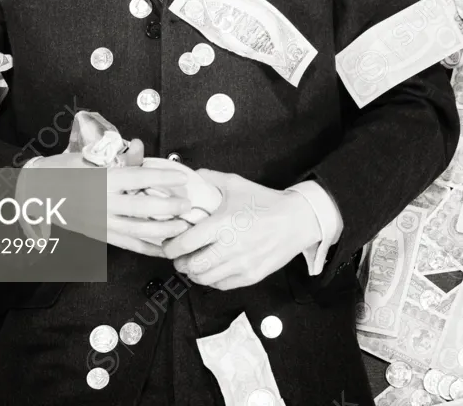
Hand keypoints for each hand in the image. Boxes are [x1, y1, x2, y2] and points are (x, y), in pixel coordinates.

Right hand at [24, 139, 191, 257]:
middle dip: (168, 207)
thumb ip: (117, 156)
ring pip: (138, 230)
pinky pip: (127, 244)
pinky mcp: (99, 235)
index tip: (181, 177)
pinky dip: (147, 248)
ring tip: (181, 226)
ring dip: (163, 230)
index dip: (162, 177)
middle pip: (142, 207)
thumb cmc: (64, 169)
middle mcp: (103, 203)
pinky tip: (163, 248)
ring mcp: (101, 222)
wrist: (36, 192)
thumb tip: (140, 149)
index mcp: (102, 179)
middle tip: (187, 204)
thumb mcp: (89, 156)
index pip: (139, 178)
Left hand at [160, 169, 321, 290]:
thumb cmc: (264, 201)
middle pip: (192, 266)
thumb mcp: (235, 184)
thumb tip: (190, 177)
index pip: (186, 243)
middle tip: (178, 256)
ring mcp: (241, 265)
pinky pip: (222, 285)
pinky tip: (210, 271)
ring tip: (192, 264)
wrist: (296, 220)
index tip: (167, 244)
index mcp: (222, 224)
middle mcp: (230, 248)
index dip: (170, 247)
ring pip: (206, 279)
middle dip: (180, 263)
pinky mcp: (251, 276)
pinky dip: (211, 280)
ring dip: (194, 273)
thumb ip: (209, 178)